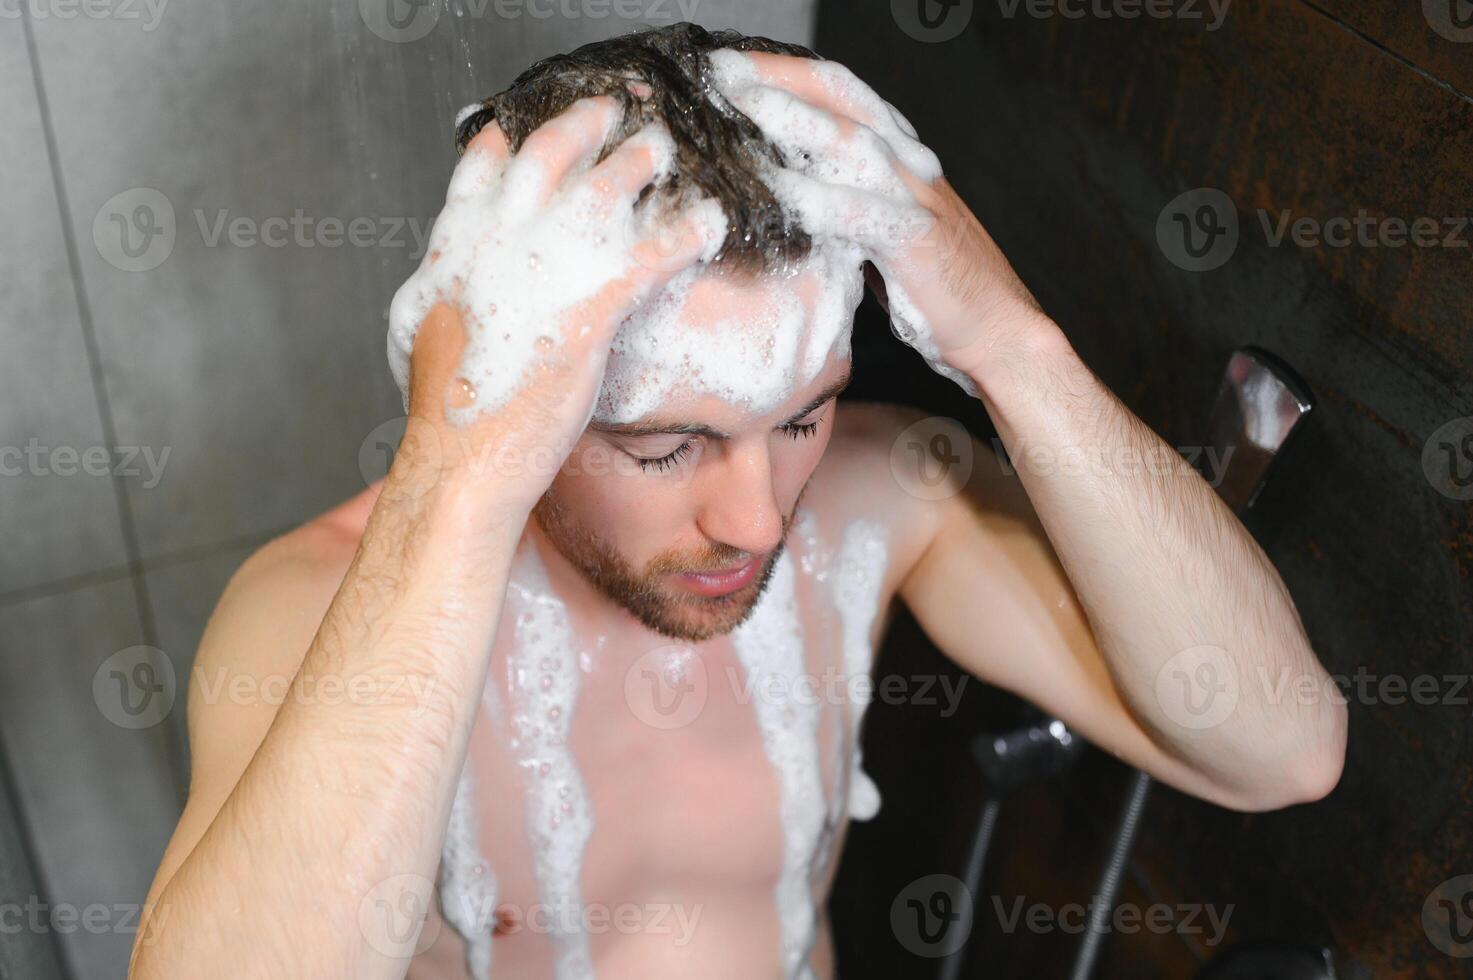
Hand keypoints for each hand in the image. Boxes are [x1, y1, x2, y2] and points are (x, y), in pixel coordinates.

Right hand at [387, 97, 725, 514]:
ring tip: (663, 149)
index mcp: (454, 248)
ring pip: (602, 191)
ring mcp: (544, 271)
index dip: (514, 140)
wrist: (461, 458)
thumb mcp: (427, 334)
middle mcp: (497, 243)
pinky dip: (686, 234)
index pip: (482, 169)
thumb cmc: (448, 411)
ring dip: (637, 163)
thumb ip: (450, 293)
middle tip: (610, 109)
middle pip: (547, 157)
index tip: (533, 121)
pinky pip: (652, 255)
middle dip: (582, 126)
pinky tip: (709, 224)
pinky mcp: (590, 309)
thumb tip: (453, 283)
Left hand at [709, 51, 1046, 385]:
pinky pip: (858, 211)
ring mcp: (915, 198)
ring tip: (737, 106)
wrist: (1001, 332)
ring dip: (790, 119)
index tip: (730, 69)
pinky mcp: (916, 240)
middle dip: (777, 79)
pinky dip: (815, 198)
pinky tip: (775, 190)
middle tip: (717, 69)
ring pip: (849, 141)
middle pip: (839, 101)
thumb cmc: (937, 291)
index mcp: (899, 158)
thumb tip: (788, 201)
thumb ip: (844, 209)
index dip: (786, 75)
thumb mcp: (880, 238)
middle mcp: (908, 165)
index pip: (839, 96)